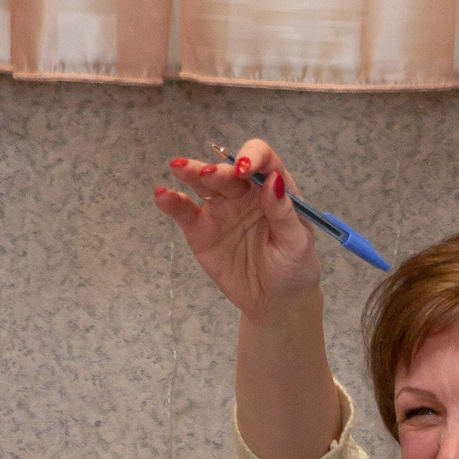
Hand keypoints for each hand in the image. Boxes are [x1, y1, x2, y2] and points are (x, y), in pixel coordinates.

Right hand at [154, 140, 323, 320]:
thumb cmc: (293, 267)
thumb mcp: (296, 243)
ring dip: (191, 172)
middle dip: (219, 171)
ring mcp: (220, 210)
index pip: (263, 160)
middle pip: (229, 171)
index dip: (253, 157)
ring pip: (203, 184)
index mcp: (273, 189)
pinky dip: (171, 202)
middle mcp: (244, 193)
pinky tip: (161, 195)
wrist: (275, 301)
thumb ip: (283, 213)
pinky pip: (184, 212)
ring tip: (179, 168)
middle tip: (210, 175)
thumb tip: (273, 180)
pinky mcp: (200, 230)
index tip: (244, 169)